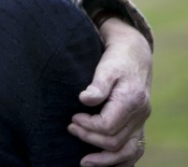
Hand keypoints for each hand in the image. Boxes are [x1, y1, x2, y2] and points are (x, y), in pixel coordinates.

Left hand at [69, 18, 151, 165]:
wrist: (134, 55)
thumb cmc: (116, 59)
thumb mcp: (106, 66)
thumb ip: (97, 85)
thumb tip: (84, 99)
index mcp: (131, 101)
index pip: (108, 126)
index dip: (87, 125)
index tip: (72, 118)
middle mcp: (140, 115)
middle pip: (115, 141)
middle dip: (89, 138)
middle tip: (70, 128)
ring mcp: (141, 122)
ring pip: (128, 152)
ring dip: (105, 160)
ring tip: (83, 162)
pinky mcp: (138, 125)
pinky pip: (134, 150)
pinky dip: (120, 161)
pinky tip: (102, 163)